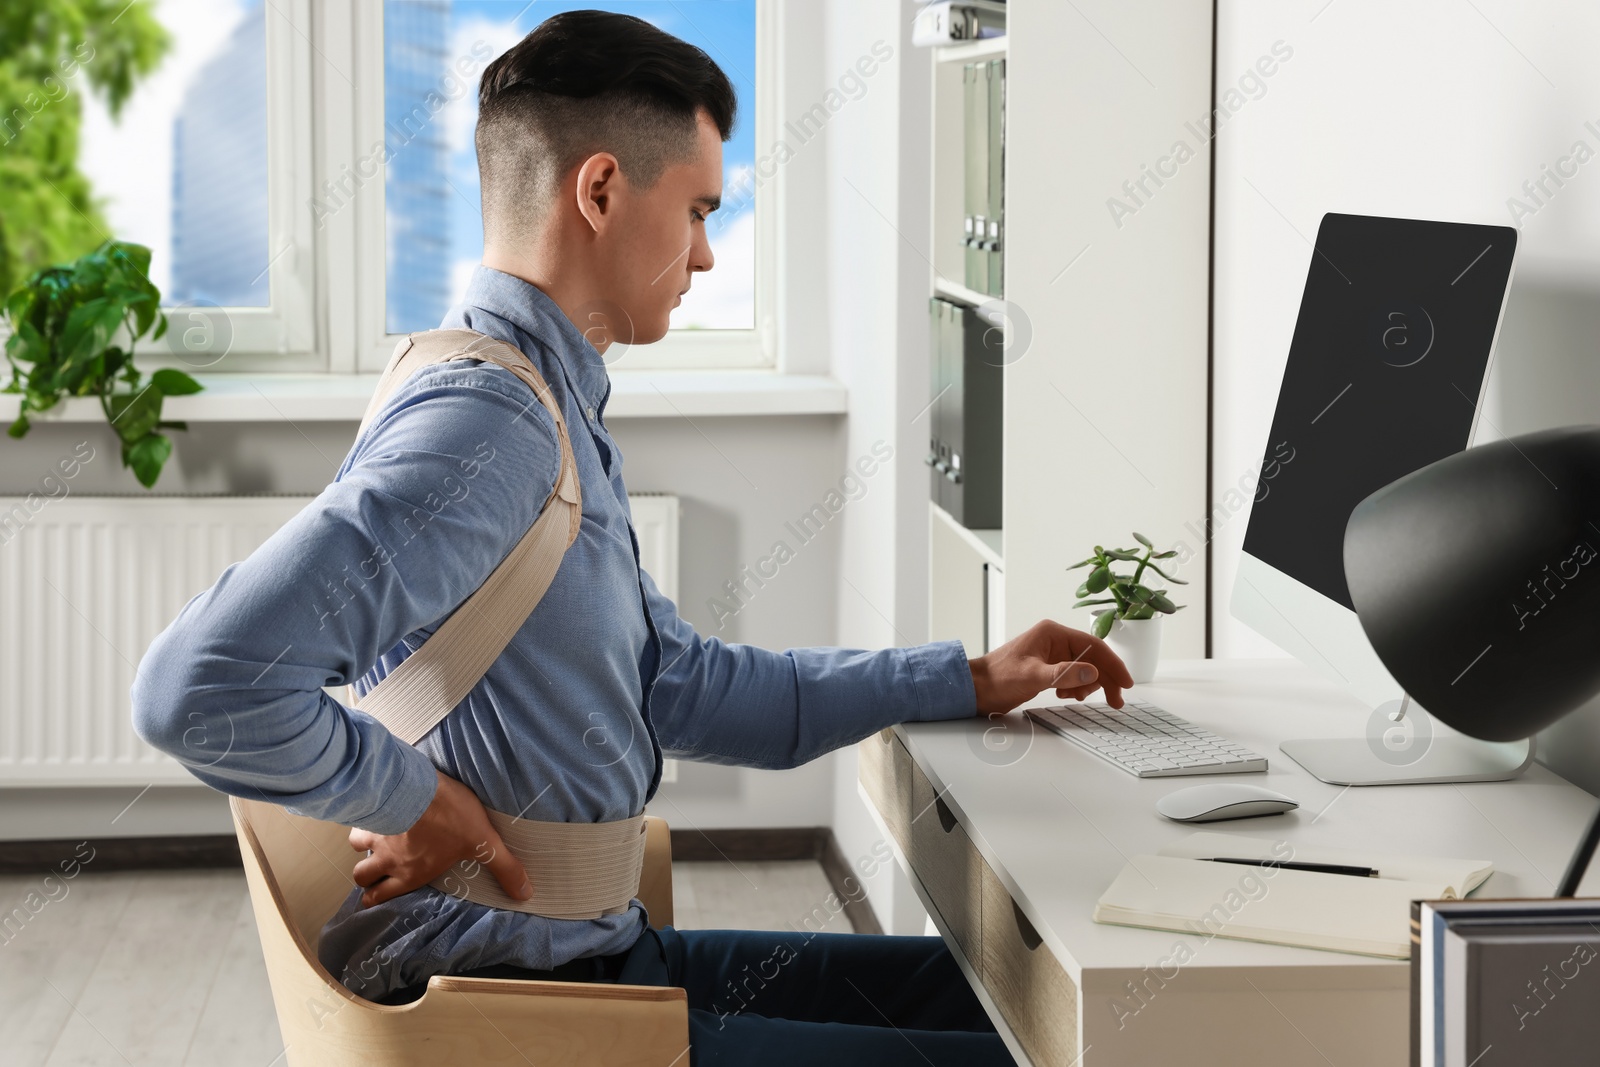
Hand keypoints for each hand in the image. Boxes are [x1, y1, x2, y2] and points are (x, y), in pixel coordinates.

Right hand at [348, 769, 532, 907]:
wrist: (417, 788)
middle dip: (366, 878)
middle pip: (362, 878)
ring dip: (363, 845)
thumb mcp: (484, 843)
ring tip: (377, 838)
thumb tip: (525, 894)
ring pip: (356, 848)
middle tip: (377, 871)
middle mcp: (388, 859)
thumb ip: (504, 868)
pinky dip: (364, 818)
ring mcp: (375, 834)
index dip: (376, 899)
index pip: (381, 897)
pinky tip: (375, 810)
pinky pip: (358, 819)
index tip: (377, 897)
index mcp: (411, 873)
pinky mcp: (371, 810)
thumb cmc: (449, 818)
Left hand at [968, 619, 1134, 714]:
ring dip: (1087, 685)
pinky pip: (1072, 676)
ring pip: (1084, 669)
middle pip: (1093, 658)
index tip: (1127, 683)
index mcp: (1053, 633)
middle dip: (1105, 679)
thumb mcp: (1033, 677)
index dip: (1113, 664)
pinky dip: (1075, 687)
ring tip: (1075, 697)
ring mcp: (1052, 654)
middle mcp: (1055, 641)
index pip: (1094, 646)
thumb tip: (1094, 672)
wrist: (976, 688)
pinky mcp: (1048, 668)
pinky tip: (1065, 695)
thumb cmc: (998, 678)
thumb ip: (1064, 674)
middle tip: (1116, 701)